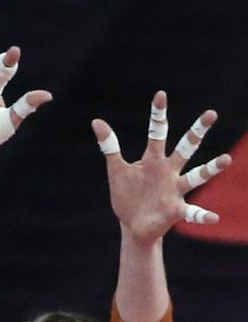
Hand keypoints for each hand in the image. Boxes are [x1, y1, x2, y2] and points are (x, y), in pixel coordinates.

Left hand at [94, 91, 230, 244]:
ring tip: (226, 160)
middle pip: (185, 148)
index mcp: (153, 160)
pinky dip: (203, 215)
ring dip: (211, 168)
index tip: (160, 94)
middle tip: (211, 113)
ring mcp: (175, 190)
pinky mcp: (176, 210)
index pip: (157, 133)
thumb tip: (96, 120)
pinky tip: (213, 218)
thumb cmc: (127, 195)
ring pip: (196, 176)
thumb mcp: (116, 170)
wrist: (132, 226)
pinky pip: (192, 212)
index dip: (158, 115)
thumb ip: (110, 146)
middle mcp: (169, 171)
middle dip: (197, 132)